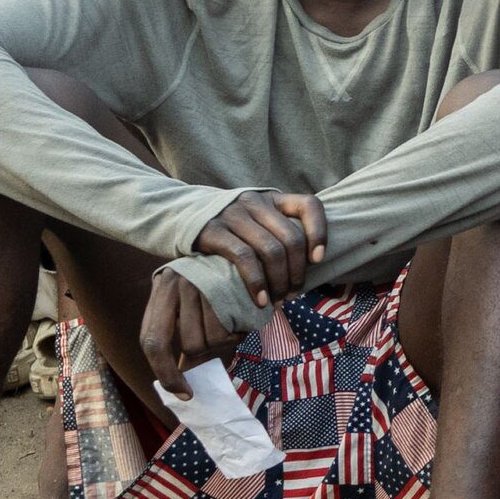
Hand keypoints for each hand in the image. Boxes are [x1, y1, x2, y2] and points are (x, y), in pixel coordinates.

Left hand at [139, 267, 242, 399]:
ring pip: (214, 339)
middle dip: (209, 352)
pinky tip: (243, 313)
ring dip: (228, 340)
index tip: (184, 394)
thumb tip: (181, 380)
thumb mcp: (185, 297)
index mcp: (161, 291)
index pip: (153, 342)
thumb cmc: (209, 278)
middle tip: (220, 338)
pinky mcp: (230, 283)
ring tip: (233, 320)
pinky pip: (234, 327)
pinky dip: (242, 330)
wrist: (237, 238)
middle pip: (190, 345)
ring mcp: (204, 282)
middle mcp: (178, 284)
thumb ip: (179, 332)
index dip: (167, 373)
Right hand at [193, 190, 325, 309]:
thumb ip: (279, 230)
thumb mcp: (256, 219)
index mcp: (272, 198)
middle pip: (292, 238)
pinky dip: (257, 283)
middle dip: (298, 272)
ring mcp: (234, 214)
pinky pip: (244, 258)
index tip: (318, 259)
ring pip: (271, 251)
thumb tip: (311, 264)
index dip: (320, 232)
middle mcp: (255, 202)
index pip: (309, 205)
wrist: (179, 214)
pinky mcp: (214, 231)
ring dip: (280, 282)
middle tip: (294, 293)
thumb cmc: (229, 227)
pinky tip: (260, 300)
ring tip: (278, 300)